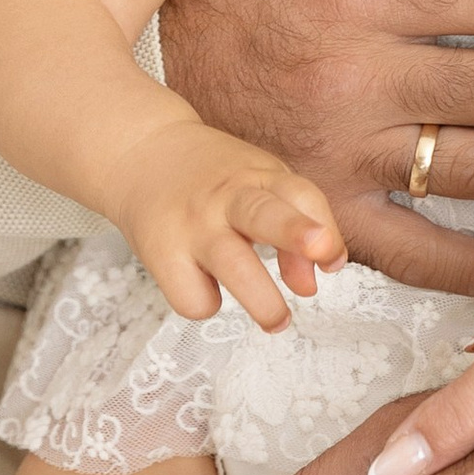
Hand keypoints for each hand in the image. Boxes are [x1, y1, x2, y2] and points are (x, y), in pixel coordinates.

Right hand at [103, 120, 344, 328]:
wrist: (142, 152)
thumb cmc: (214, 180)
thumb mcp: (259, 186)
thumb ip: (292, 231)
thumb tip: (310, 287)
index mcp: (258, 175)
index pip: (300, 194)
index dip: (324, 227)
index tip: (331, 258)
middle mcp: (227, 197)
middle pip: (264, 213)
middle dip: (295, 232)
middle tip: (322, 254)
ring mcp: (194, 226)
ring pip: (231, 265)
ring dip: (262, 300)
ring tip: (278, 322)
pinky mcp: (162, 255)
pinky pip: (193, 297)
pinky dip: (206, 303)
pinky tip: (206, 288)